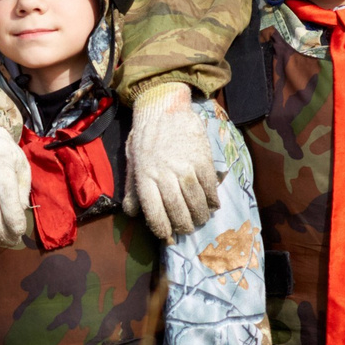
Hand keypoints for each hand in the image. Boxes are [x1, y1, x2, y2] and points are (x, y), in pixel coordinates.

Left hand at [128, 84, 219, 241]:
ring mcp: (185, 167)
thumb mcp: (132, 160)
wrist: (163, 106)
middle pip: (178, 211)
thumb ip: (132, 188)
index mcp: (145, 177)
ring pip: (196, 201)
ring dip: (200, 216)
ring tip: (201, 220)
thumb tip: (132, 213)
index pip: (155, 213)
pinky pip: (210, 187)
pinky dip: (213, 200)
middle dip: (184, 226)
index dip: (163, 230)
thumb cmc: (145, 136)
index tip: (168, 238)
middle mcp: (165, 175)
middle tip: (187, 231)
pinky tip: (213, 205)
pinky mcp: (202, 159)